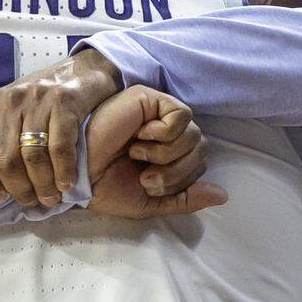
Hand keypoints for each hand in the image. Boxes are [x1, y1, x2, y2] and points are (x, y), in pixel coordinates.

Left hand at [0, 49, 121, 207]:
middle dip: (18, 189)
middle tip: (31, 203)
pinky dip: (63, 171)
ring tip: (50, 199)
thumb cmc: (41, 92)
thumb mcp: (4, 99)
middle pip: (5, 158)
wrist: (86, 69)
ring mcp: (39, 100)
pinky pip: (60, 147)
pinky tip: (67, 184)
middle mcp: (11, 100)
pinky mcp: (66, 101)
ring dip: (42, 185)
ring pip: (32, 156)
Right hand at [85, 86, 227, 218]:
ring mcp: (158, 114)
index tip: (148, 184)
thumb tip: (222, 196)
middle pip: (201, 149)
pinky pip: (181, 116)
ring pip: (195, 135)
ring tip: (137, 155)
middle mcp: (165, 133)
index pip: (199, 164)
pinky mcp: (150, 99)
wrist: (79, 174)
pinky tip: (140, 137)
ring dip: (167, 155)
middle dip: (177, 172)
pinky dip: (164, 134)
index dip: (182, 180)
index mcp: (166, 154)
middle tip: (145, 176)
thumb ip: (185, 199)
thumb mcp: (151, 201)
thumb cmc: (106, 186)